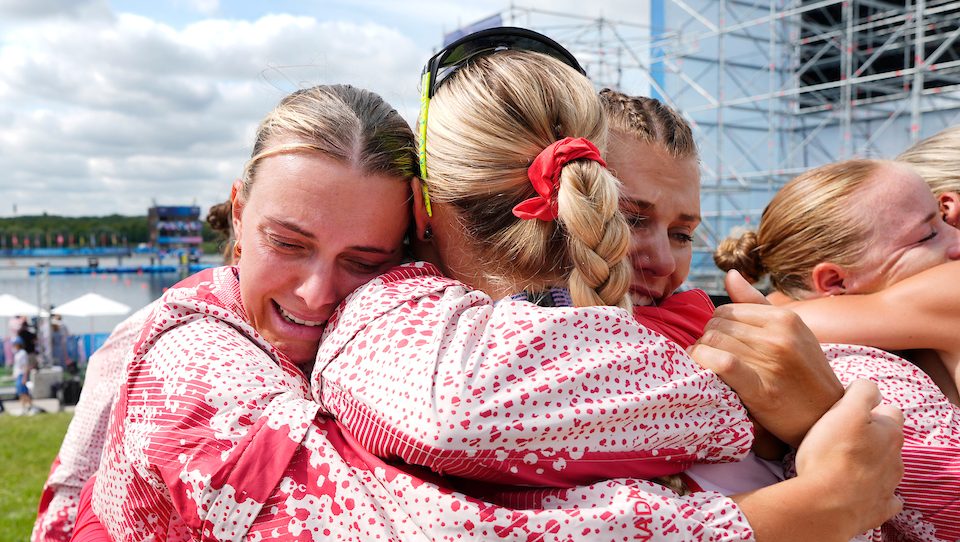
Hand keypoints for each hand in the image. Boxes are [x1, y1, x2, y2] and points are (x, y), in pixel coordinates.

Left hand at [688, 270, 843, 445]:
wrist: (827, 416)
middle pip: (717, 325)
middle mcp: (779, 335)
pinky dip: (705, 361)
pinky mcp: (762, 388)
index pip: (727, 310)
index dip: (715, 325)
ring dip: (702, 353)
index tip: (718, 341)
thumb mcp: (791, 333)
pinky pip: (722, 363)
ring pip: (714, 342)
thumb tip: (730, 274)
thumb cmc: (804, 373)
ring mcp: (771, 361)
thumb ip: (755, 304)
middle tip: (711, 355)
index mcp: (785, 318)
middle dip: (707, 339)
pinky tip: (702, 368)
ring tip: (708, 365)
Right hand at [795, 379, 903, 532]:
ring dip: (871, 463)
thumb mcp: (844, 410)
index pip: (890, 410)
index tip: (848, 413)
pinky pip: (885, 498)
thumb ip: (861, 392)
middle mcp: (896, 458)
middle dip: (871, 436)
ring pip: (887, 468)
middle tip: (841, 436)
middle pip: (888, 439)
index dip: (870, 408)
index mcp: (890, 432)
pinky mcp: (880, 508)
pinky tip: (859, 489)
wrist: (826, 504)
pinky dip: (875, 492)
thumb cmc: (832, 454)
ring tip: (843, 463)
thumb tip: (869, 388)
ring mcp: (889, 485)